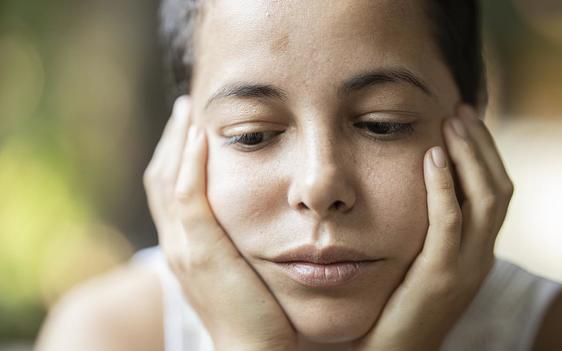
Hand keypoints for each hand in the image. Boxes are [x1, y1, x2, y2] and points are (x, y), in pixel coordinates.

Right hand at [143, 96, 295, 350]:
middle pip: (161, 178)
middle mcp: (177, 244)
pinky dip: (188, 163)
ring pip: (167, 180)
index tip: (193, 127)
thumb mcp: (246, 268)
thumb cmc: (261, 312)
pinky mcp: (201, 252)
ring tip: (188, 111)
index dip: (177, 155)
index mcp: (187, 247)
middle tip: (185, 109)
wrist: (257, 350)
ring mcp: (184, 248)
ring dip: (177, 142)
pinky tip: (201, 136)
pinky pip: (187, 196)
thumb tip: (265, 214)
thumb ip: (244, 240)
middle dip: (171, 141)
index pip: (171, 189)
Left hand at [353, 105, 513, 350]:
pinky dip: (444, 185)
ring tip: (451, 122)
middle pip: (497, 188)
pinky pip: (449, 222)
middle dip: (481, 146)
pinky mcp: (439, 277)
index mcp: (477, 250)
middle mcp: (480, 256)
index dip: (484, 154)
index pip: (494, 192)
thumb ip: (429, 228)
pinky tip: (431, 156)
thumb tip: (418, 184)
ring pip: (484, 199)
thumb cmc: (398, 302)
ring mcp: (465, 267)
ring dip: (469, 155)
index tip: (463, 119)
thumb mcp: (421, 259)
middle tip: (459, 111)